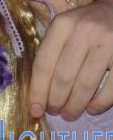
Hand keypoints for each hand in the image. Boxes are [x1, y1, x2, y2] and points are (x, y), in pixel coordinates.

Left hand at [29, 0, 112, 119]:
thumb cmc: (83, 25)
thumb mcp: (63, 28)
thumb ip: (51, 52)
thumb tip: (38, 91)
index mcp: (61, 25)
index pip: (43, 63)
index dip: (37, 90)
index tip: (34, 109)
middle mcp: (82, 32)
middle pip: (63, 76)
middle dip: (56, 100)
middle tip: (54, 112)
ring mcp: (106, 44)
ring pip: (85, 84)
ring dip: (75, 105)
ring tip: (69, 114)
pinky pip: (111, 87)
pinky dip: (99, 103)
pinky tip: (91, 109)